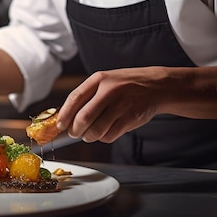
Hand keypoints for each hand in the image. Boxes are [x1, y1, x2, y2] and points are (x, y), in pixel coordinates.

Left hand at [56, 65, 216, 142]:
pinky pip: (110, 135)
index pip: (74, 98)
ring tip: (89, 134)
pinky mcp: (131, 118)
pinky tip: (105, 132)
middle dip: (75, 130)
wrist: (156, 86)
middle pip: (83, 118)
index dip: (64, 115)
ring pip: (96, 130)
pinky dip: (103, 138)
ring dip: (89, 137)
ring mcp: (121, 105)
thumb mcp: (105, 82)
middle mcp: (110, 91)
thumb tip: (64, 117)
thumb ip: (87, 96)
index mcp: (99, 79)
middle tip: (74, 133)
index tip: (59, 125)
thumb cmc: (124, 86)